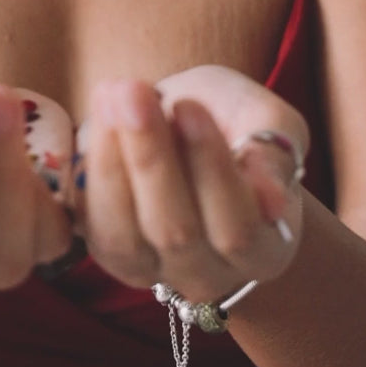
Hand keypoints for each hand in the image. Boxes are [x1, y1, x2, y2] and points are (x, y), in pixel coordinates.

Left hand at [75, 64, 308, 305]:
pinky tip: (98, 117)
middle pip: (176, 233)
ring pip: (126, 236)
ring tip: (111, 95)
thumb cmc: (240, 126)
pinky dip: (91, 169)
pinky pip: (94, 226)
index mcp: (266, 250)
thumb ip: (273, 156)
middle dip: (151, 157)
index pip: (237, 227)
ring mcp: (154, 272)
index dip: (211, 170)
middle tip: (134, 90)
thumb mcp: (269, 123)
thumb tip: (272, 203)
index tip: (190, 106)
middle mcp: (209, 276)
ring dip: (112, 159)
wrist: (190, 128)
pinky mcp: (109, 255)